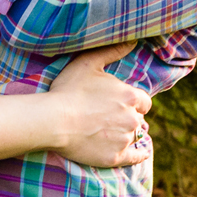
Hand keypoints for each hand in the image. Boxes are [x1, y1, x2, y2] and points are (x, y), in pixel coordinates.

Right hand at [46, 42, 153, 168]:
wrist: (53, 120)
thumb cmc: (69, 90)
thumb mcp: (88, 63)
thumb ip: (113, 51)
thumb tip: (133, 40)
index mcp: (130, 96)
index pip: (144, 101)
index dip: (134, 102)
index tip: (123, 103)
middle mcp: (132, 118)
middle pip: (139, 119)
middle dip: (128, 117)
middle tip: (112, 118)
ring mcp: (124, 139)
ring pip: (135, 136)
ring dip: (127, 134)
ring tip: (112, 133)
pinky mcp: (115, 157)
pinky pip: (135, 157)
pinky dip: (139, 155)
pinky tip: (140, 153)